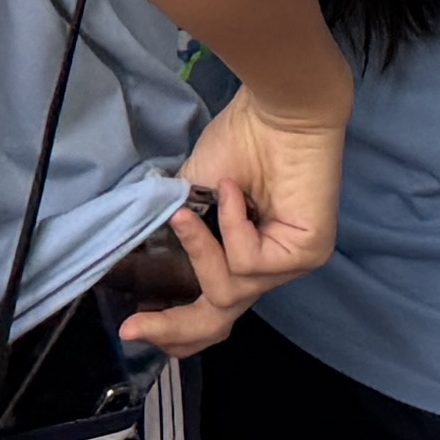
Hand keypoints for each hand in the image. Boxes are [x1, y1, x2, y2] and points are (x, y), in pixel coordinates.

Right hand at [129, 87, 345, 356]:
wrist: (279, 110)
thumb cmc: (241, 141)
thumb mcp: (194, 195)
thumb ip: (180, 233)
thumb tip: (147, 264)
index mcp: (244, 255)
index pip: (213, 312)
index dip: (173, 329)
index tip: (131, 328)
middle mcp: (270, 267)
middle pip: (220, 321)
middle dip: (173, 328)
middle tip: (135, 326)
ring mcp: (291, 264)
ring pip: (229, 290)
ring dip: (202, 248)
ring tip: (197, 205)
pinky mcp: (308, 253)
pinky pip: (250, 263)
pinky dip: (232, 225)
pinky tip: (237, 190)